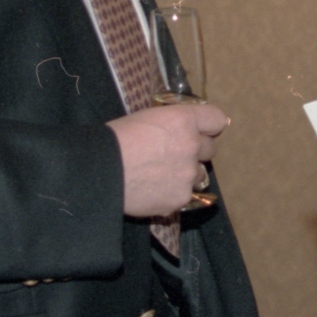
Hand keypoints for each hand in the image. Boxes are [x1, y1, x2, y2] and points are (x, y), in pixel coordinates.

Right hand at [108, 103, 227, 216]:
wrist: (100, 171)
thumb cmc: (116, 139)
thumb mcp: (147, 118)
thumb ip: (172, 125)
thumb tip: (180, 131)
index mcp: (184, 120)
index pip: (216, 119)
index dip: (208, 126)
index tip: (201, 131)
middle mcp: (192, 145)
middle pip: (210, 148)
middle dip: (196, 151)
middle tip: (173, 155)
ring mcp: (188, 174)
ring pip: (198, 174)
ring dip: (185, 174)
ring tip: (159, 175)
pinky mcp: (180, 198)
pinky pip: (184, 195)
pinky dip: (172, 193)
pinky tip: (152, 191)